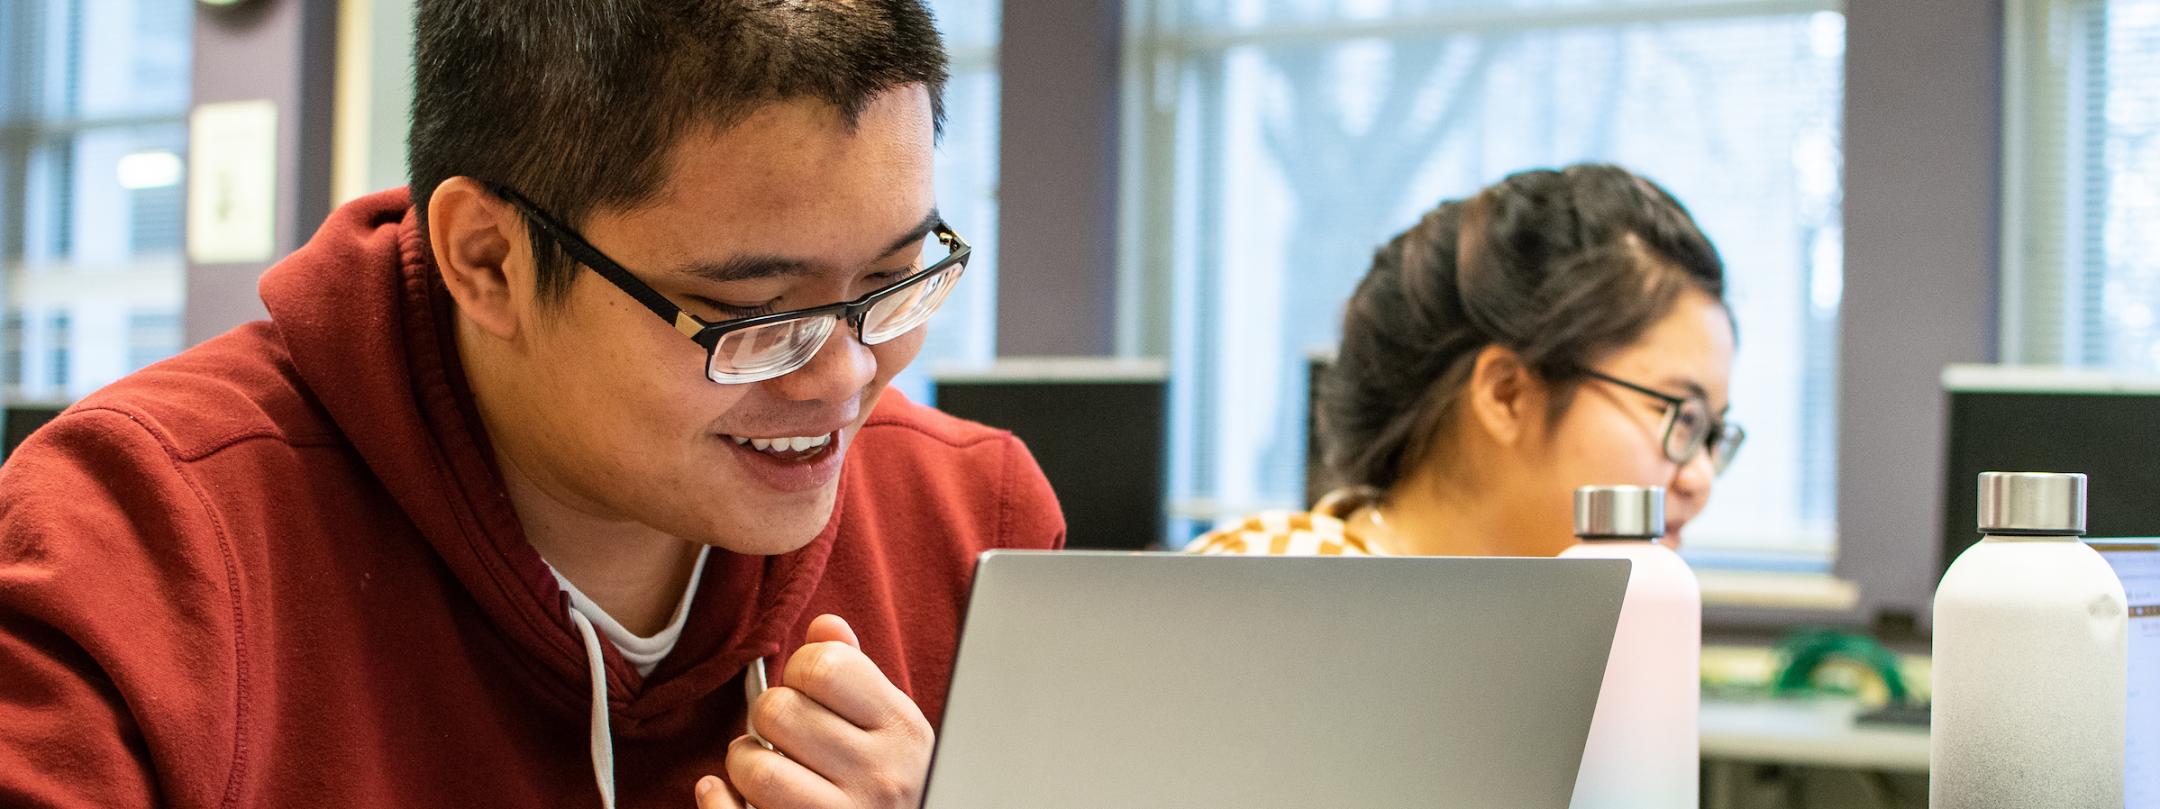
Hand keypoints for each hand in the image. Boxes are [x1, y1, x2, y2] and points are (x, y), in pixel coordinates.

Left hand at [695, 615, 933, 808]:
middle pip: (780, 710)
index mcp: (900, 726)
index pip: (823, 666)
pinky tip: (726, 792)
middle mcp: (880, 774)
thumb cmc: (889, 774)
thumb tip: (823, 624)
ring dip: (745, 760)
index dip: (799, 669)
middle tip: (781, 729)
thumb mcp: (889, 719)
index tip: (806, 689)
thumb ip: (856, 671)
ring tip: (762, 762)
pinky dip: (718, 800)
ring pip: (758, 769)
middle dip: (768, 713)